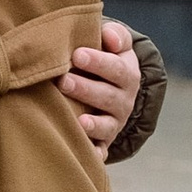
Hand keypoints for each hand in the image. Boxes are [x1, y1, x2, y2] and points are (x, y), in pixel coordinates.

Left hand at [59, 16, 141, 156]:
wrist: (111, 89)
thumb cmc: (104, 60)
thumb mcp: (115, 45)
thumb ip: (115, 36)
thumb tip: (108, 35)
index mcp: (127, 74)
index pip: (116, 68)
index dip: (98, 62)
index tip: (77, 54)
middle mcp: (124, 101)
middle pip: (108, 96)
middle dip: (86, 89)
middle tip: (64, 81)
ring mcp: (114, 123)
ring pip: (106, 125)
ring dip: (93, 124)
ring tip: (79, 121)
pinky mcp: (104, 142)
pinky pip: (101, 150)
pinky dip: (96, 154)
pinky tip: (87, 155)